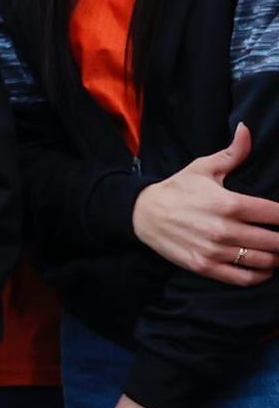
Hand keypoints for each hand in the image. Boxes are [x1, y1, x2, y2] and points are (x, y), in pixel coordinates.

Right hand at [132, 124, 278, 284]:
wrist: (142, 213)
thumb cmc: (177, 189)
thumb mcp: (203, 168)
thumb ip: (233, 153)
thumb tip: (246, 129)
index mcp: (229, 203)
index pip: (277, 214)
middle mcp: (225, 229)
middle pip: (276, 241)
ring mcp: (215, 251)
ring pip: (264, 261)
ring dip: (276, 258)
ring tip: (276, 251)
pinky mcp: (204, 266)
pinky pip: (244, 278)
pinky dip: (260, 275)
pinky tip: (265, 268)